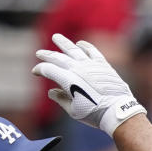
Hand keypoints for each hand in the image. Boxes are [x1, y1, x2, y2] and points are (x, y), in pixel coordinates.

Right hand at [31, 33, 145, 135]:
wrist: (116, 110)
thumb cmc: (93, 114)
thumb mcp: (72, 110)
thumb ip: (61, 99)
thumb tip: (52, 91)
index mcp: (68, 80)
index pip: (49, 70)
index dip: (40, 69)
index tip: (35, 71)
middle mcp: (78, 69)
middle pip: (59, 58)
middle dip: (47, 55)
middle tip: (39, 52)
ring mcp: (91, 65)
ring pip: (74, 50)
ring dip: (64, 43)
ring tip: (56, 37)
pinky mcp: (102, 65)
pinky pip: (92, 51)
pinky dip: (85, 46)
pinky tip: (79, 43)